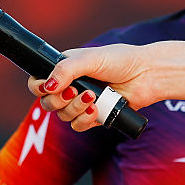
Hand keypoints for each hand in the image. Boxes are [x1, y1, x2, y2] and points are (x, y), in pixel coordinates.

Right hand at [28, 45, 155, 130]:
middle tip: (74, 92)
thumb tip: (47, 87)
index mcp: (64, 69)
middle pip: (48, 103)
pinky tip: (96, 110)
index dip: (38, 88)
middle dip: (59, 100)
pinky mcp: (95, 116)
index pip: (38, 82)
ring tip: (92, 98)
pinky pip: (78, 126)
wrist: (146, 75)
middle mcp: (71, 86)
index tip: (49, 88)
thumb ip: (65, 70)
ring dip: (75, 109)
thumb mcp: (89, 59)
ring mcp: (82, 102)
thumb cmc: (119, 60)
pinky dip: (84, 120)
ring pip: (63, 116)